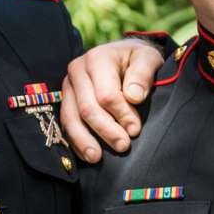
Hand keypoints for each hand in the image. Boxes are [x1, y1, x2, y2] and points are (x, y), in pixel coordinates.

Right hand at [59, 38, 166, 161]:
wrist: (123, 55)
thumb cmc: (138, 59)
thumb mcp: (148, 58)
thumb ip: (143, 73)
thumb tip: (134, 97)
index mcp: (97, 58)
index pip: (107, 94)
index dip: (121, 114)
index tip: (135, 130)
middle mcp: (77, 70)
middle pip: (87, 108)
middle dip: (105, 130)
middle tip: (123, 147)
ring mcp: (68, 86)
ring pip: (71, 118)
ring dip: (84, 140)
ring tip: (97, 158)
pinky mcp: (66, 100)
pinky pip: (66, 123)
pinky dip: (76, 141)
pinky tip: (87, 155)